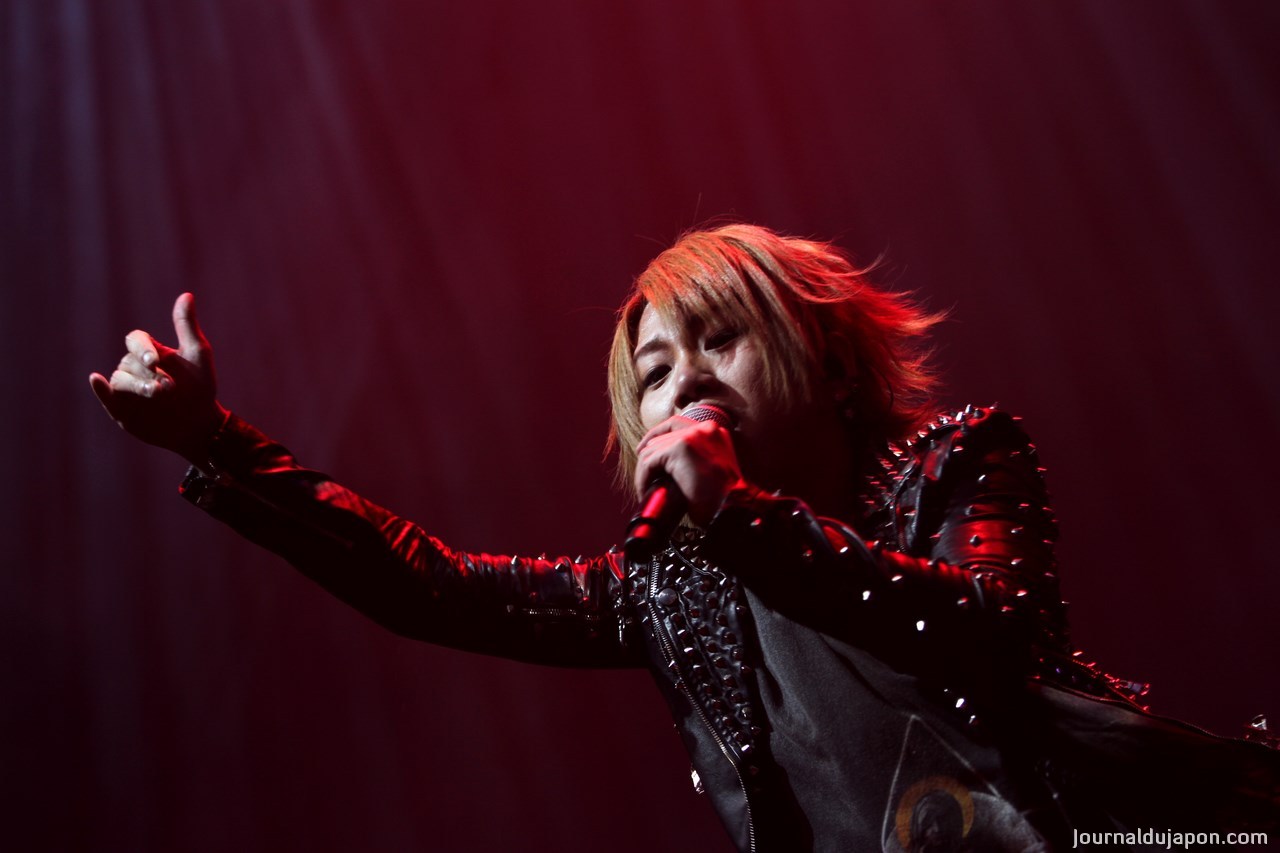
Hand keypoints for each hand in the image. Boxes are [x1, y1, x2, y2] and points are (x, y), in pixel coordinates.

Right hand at [88, 293, 227, 463]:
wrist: (200, 424)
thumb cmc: (200, 387)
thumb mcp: (198, 355)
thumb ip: (187, 326)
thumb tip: (187, 295)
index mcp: (150, 352)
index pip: (135, 340)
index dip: (142, 347)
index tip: (155, 360)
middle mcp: (135, 368)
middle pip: (129, 362)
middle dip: (147, 374)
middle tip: (168, 387)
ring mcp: (126, 389)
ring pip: (120, 380)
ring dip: (136, 386)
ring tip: (157, 394)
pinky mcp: (120, 409)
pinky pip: (106, 397)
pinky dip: (100, 389)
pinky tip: (97, 380)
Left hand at [633, 414, 748, 525]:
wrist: (730, 509)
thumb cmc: (721, 496)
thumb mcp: (712, 466)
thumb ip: (696, 452)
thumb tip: (661, 452)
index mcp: (713, 431)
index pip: (675, 424)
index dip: (656, 435)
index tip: (644, 449)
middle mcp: (704, 428)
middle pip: (661, 437)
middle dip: (648, 457)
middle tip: (643, 476)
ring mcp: (692, 436)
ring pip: (652, 450)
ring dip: (644, 472)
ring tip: (645, 488)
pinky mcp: (679, 448)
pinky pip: (649, 461)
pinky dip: (643, 477)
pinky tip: (645, 490)